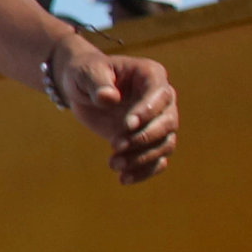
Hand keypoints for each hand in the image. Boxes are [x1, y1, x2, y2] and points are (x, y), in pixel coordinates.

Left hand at [54, 40, 176, 183]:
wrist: (82, 89)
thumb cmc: (85, 74)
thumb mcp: (85, 72)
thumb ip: (97, 83)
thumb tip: (109, 98)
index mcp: (151, 75)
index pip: (159, 95)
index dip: (147, 111)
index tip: (126, 125)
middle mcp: (162, 99)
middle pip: (168, 123)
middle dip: (143, 137)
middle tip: (116, 145)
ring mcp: (159, 122)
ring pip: (165, 144)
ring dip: (142, 158)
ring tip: (114, 164)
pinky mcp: (150, 141)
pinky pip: (158, 160)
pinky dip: (144, 171)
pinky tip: (123, 178)